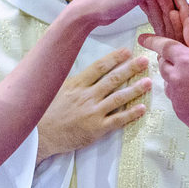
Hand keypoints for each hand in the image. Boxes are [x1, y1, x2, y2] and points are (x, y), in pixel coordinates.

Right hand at [36, 49, 151, 162]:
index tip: (128, 51)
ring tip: (148, 82)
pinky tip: (142, 108)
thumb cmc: (47, 111)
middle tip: (144, 61)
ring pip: (118, 98)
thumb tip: (87, 69)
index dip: (115, 58)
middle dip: (130, 69)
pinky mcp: (96, 129)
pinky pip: (117, 120)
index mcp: (77, 84)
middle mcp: (86, 96)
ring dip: (135, 89)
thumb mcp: (57, 89)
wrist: (40, 136)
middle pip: (112, 79)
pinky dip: (131, 114)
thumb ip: (74, 80)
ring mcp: (92, 112)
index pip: (99, 67)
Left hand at [69, 0, 178, 30]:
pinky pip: (153, 8)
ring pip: (161, 4)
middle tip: (177, 32)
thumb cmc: (108, 0)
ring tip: (170, 33)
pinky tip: (161, 28)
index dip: (178, 5)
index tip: (185, 21)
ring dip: (165, 18)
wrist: (89, 10)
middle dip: (171, 14)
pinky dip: (156, 18)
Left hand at [139, 0, 188, 147]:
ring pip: (169, 83)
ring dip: (177, 79)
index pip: (163, 46)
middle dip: (171, 61)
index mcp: (186, 61)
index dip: (152, 41)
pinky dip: (183, 96)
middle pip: (163, 65)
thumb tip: (186, 24)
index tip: (142, 38)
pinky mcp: (181, 114)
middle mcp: (176, 79)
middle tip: (187, 62)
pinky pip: (176, 100)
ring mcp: (177, 98)